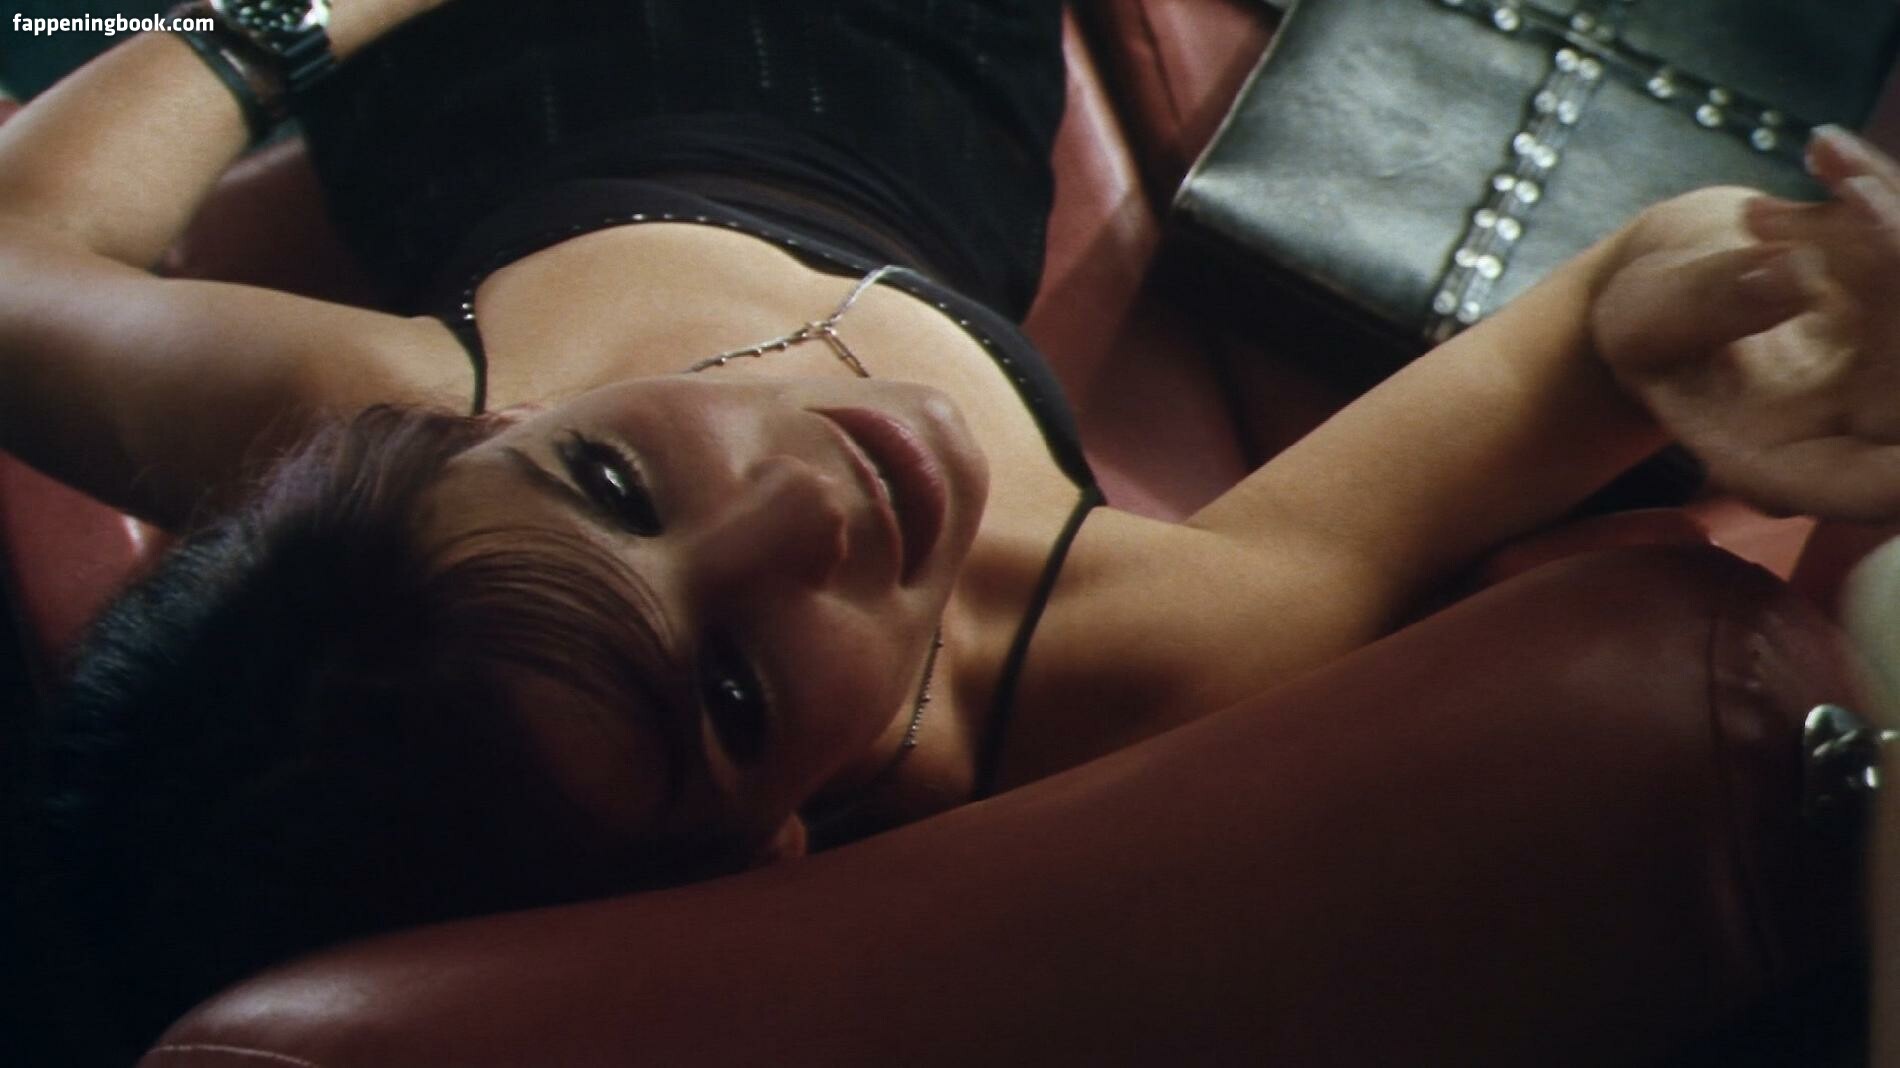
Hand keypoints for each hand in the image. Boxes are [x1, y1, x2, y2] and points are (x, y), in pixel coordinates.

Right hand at [1591, 127, 1899, 519]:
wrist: (1681, 279)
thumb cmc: (1648, 322)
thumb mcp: (1644, 317)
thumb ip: (1706, 304)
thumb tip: (1796, 274)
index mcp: (1790, 464)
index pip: (1876, 487)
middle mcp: (1865, 431)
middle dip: (1897, 275)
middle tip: (1857, 198)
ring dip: (1888, 224)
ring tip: (1822, 175)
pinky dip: (1879, 190)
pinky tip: (1824, 154)